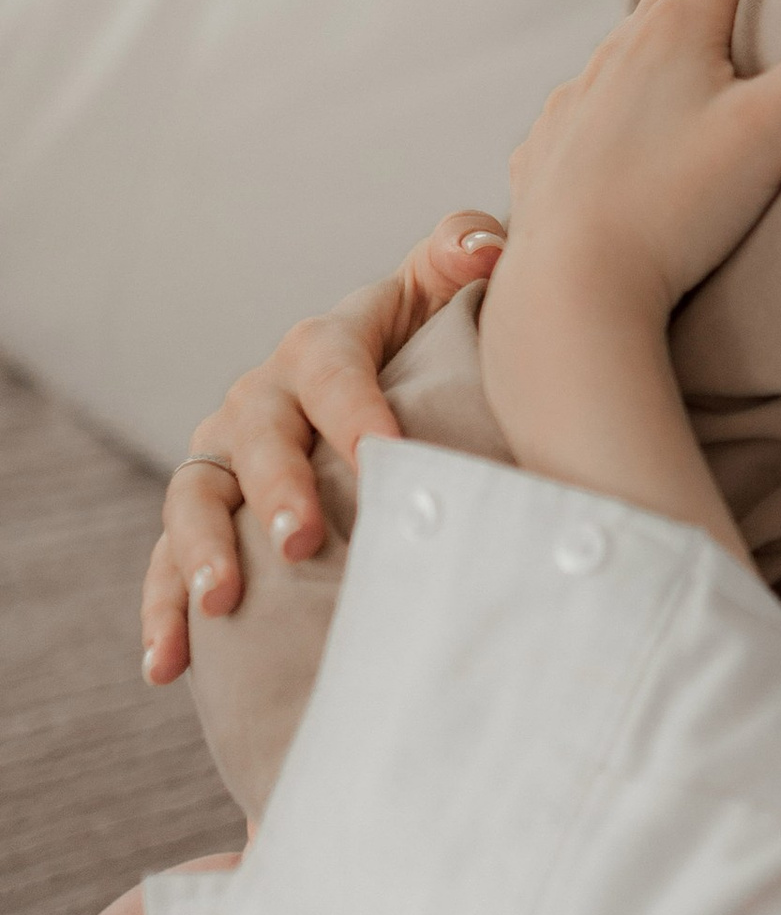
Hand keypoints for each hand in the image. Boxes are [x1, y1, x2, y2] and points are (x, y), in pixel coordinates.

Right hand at [141, 213, 507, 683]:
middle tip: (302, 538)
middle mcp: (260, 398)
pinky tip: (167, 665)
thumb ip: (462, 252)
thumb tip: (484, 248)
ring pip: (195, 499)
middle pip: (257, 436)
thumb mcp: (439, 292)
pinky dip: (162, 612)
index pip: (331, 368)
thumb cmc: (421, 343)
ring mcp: (223, 459)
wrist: (374, 394)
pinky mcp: (204, 518)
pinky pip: (167, 563)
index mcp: (321, 347)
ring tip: (221, 602)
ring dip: (201, 551)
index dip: (355, 408)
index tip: (387, 454)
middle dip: (276, 488)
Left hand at [485, 0, 780, 334]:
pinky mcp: (551, 155)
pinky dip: (625, 78)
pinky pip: (592, 97)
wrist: (568, 299)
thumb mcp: (775, 129)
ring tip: (704, 3)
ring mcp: (575, 103)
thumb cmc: (673, 213)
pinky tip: (625, 102)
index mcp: (671, 31)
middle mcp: (615, 54)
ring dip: (676, 7)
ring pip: (632, 35)